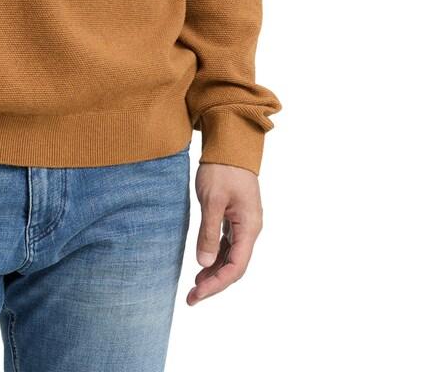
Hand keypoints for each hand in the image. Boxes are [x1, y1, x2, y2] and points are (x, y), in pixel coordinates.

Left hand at [186, 162, 262, 305]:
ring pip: (231, 256)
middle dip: (214, 283)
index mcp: (249, 227)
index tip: (197, 294)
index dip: (217, 284)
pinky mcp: (236, 216)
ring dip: (214, 271)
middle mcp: (250, 228)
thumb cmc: (222, 168)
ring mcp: (244, 223)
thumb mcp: (212, 200)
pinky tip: (203, 263)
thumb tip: (204, 263)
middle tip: (191, 297)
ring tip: (194, 286)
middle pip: (234, 265)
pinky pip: (228, 243)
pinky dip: (215, 255)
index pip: (235, 267)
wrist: (230, 142)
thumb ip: (209, 232)